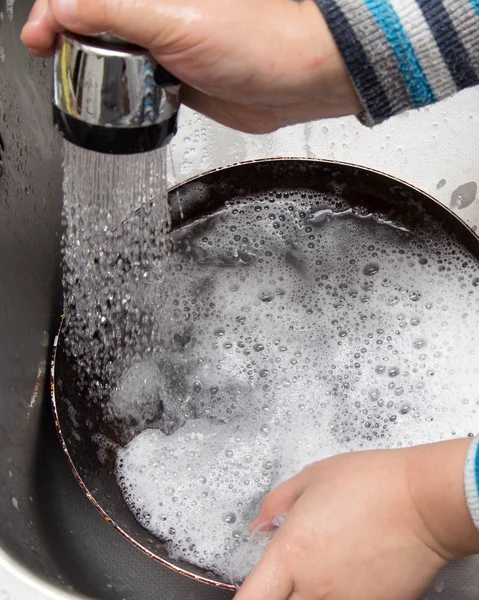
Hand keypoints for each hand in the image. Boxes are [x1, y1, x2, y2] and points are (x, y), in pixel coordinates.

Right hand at [21, 0, 360, 132]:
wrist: (293, 83)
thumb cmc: (254, 42)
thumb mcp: (172, 20)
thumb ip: (113, 13)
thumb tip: (63, 9)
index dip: (55, 13)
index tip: (39, 39)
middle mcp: (155, 15)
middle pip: (93, 24)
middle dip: (66, 41)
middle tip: (51, 61)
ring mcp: (164, 49)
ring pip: (112, 56)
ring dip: (90, 69)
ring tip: (75, 84)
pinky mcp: (175, 81)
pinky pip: (136, 85)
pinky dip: (119, 93)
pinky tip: (109, 101)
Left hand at [236, 438, 478, 599]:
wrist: (423, 502)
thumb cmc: (371, 483)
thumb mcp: (312, 477)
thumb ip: (277, 503)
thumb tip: (259, 525)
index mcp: (291, 555)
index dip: (243, 598)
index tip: (250, 588)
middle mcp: (314, 588)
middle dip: (280, 590)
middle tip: (289, 570)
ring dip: (310, 590)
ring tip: (328, 561)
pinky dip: (341, 590)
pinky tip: (351, 567)